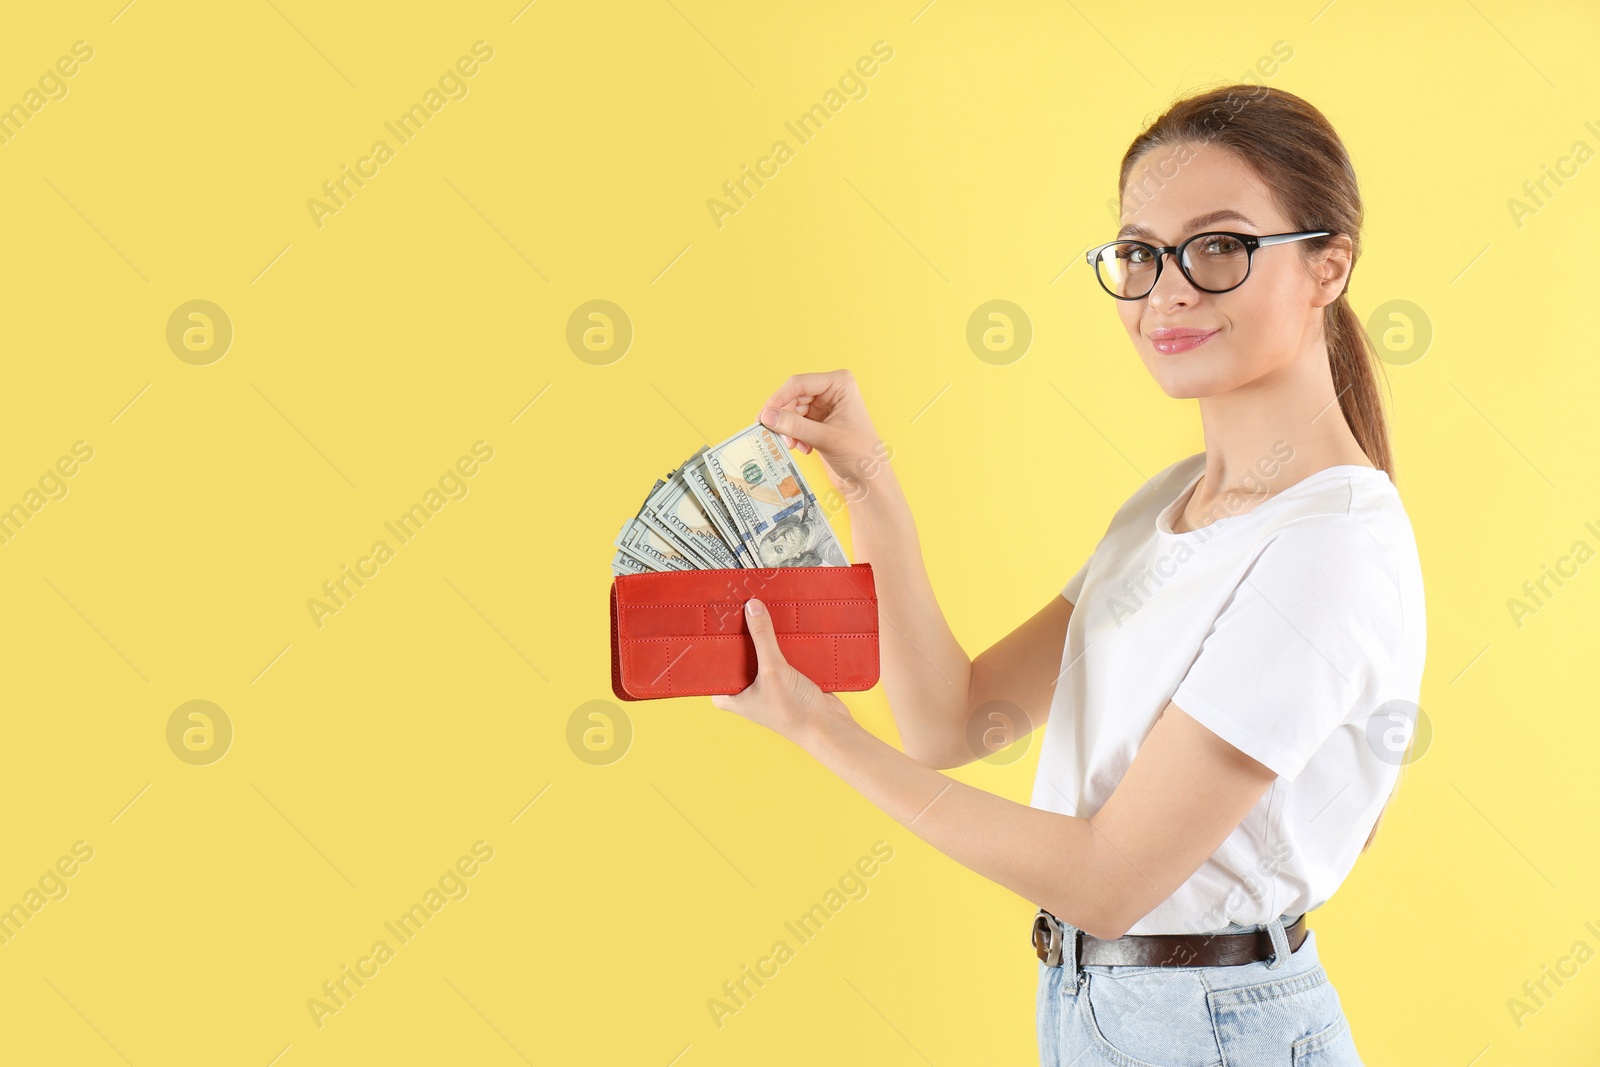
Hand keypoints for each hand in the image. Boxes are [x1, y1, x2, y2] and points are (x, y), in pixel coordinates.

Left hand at [710, 597, 854, 743]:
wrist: (828, 726)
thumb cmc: (794, 712)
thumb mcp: (773, 670)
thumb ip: (762, 638)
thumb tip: (751, 607)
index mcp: (728, 696)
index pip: (712, 663)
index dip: (713, 641)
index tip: (714, 615)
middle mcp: (743, 690)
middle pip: (736, 654)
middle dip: (740, 633)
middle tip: (736, 605)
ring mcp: (763, 683)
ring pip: (757, 651)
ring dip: (761, 635)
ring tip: (757, 607)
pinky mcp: (783, 678)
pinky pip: (776, 653)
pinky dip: (779, 641)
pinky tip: (780, 621)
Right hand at [757, 369, 888, 495]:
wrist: (869, 479)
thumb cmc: (860, 455)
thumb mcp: (825, 438)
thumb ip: (795, 426)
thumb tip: (767, 417)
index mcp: (840, 383)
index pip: (799, 384)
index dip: (778, 399)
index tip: (763, 416)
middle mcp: (831, 390)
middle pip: (792, 397)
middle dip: (784, 418)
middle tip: (777, 437)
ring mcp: (824, 405)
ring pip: (791, 411)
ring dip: (789, 429)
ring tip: (794, 446)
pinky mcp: (819, 421)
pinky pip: (795, 422)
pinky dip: (794, 435)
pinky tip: (803, 449)